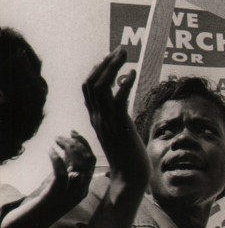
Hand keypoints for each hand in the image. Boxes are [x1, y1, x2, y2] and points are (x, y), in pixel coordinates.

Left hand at [0, 131, 94, 227]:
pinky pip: (62, 174)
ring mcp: (67, 196)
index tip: (72, 133)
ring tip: (56, 140)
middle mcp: (79, 192)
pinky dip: (57, 159)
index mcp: (81, 189)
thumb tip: (66, 154)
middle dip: (77, 143)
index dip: (83, 144)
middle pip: (88, 161)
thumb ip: (64, 173)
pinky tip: (50, 151)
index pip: (91, 162)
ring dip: (68, 148)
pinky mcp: (53, 197)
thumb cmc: (37, 207)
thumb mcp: (54, 186)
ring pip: (78, 165)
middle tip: (62, 135)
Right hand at [82, 48, 149, 191]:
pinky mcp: (119, 126)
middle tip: (120, 49)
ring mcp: (107, 122)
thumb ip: (117, 117)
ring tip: (125, 54)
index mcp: (97, 118)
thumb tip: (122, 103)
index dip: (97, 70)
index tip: (109, 57)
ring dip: (112, 67)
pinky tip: (133, 73)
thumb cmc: (129, 156)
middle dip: (105, 63)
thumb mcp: (120, 132)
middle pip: (91, 83)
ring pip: (101, 87)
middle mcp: (98, 117)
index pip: (88, 88)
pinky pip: (118, 100)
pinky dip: (123, 84)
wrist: (129, 178)